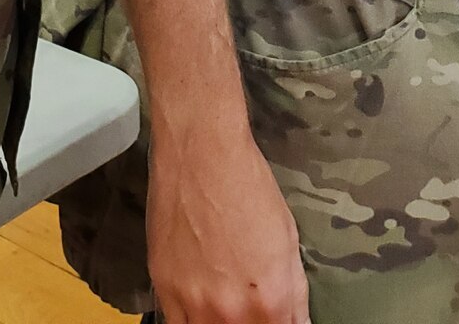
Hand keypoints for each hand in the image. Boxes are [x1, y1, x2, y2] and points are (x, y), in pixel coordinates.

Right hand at [148, 124, 308, 323]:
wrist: (201, 152)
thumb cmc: (249, 186)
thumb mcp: (288, 239)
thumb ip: (293, 294)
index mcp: (271, 300)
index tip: (273, 317)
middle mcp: (232, 312)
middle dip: (251, 322)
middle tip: (248, 303)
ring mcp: (194, 304)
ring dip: (220, 323)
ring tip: (225, 304)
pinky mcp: (164, 290)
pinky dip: (192, 320)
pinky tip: (200, 305)